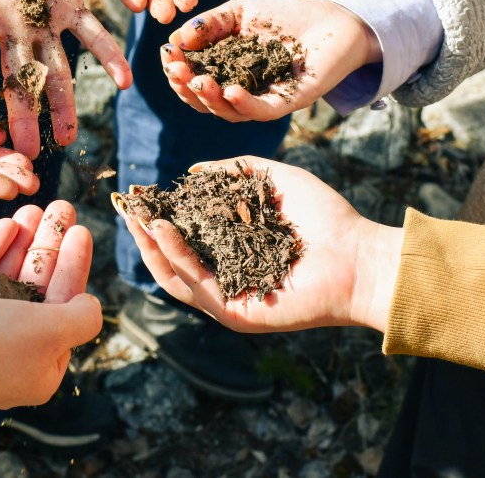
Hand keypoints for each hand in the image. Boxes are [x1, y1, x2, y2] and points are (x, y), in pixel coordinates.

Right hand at [0, 0, 131, 159]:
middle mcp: (9, 30)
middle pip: (16, 80)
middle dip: (23, 117)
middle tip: (28, 158)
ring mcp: (41, 20)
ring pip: (56, 66)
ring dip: (65, 101)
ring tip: (70, 138)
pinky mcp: (67, 2)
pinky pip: (92, 31)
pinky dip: (108, 53)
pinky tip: (126, 80)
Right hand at [0, 200, 101, 416]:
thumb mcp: (49, 333)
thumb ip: (79, 317)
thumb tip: (90, 304)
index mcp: (40, 366)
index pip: (66, 306)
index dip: (75, 265)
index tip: (81, 228)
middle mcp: (8, 354)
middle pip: (37, 289)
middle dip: (50, 247)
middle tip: (60, 206)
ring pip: (4, 281)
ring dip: (22, 244)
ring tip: (33, 208)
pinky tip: (6, 225)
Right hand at [115, 157, 401, 332]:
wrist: (359, 254)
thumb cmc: (324, 219)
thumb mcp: (272, 182)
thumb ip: (235, 173)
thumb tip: (192, 171)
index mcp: (231, 252)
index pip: (183, 238)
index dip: (157, 218)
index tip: (138, 197)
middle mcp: (226, 277)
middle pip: (170, 261)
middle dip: (143, 234)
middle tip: (125, 208)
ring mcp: (229, 298)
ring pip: (175, 276)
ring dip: (152, 247)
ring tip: (138, 218)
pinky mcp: (237, 313)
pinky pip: (197, 285)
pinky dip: (176, 258)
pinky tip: (163, 230)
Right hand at [161, 0, 380, 120]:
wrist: (332, 19)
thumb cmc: (286, 14)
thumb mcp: (241, 11)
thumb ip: (211, 23)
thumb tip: (178, 38)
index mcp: (223, 69)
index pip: (192, 78)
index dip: (176, 70)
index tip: (167, 53)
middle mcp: (239, 89)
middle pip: (204, 100)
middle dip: (185, 87)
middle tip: (177, 71)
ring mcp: (262, 98)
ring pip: (227, 111)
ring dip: (208, 99)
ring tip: (197, 81)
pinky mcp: (287, 102)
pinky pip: (260, 111)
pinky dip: (242, 104)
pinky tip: (229, 91)